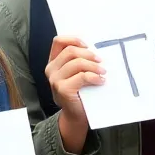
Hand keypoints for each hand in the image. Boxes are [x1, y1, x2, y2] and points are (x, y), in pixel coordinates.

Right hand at [45, 36, 103, 152]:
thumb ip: (79, 61)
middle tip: (101, 61)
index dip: (74, 40)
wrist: (77, 115)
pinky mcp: (62, 89)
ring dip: (94, 66)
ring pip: (77, 63)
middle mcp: (51, 69)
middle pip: (70, 51)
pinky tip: (101, 81)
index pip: (58, 42)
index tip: (88, 45)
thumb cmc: (80, 92)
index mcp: (53, 62)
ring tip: (103, 72)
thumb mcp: (77, 73)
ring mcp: (55, 80)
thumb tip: (95, 49)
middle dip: (89, 54)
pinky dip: (94, 77)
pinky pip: (82, 76)